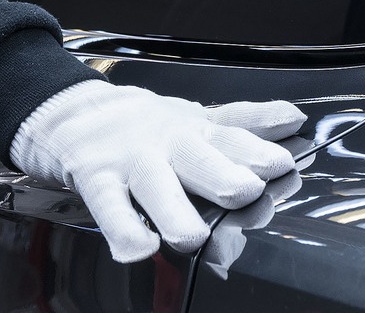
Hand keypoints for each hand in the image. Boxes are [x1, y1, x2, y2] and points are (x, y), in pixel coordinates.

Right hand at [8, 81, 306, 262]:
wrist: (70, 114)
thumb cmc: (145, 127)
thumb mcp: (197, 119)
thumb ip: (246, 123)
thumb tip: (295, 119)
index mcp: (198, 131)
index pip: (235, 138)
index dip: (259, 152)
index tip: (283, 165)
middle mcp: (168, 144)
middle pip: (200, 158)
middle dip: (223, 177)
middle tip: (246, 193)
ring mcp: (131, 161)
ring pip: (155, 185)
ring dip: (175, 212)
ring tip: (192, 236)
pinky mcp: (95, 180)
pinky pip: (109, 208)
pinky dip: (123, 230)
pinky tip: (140, 249)